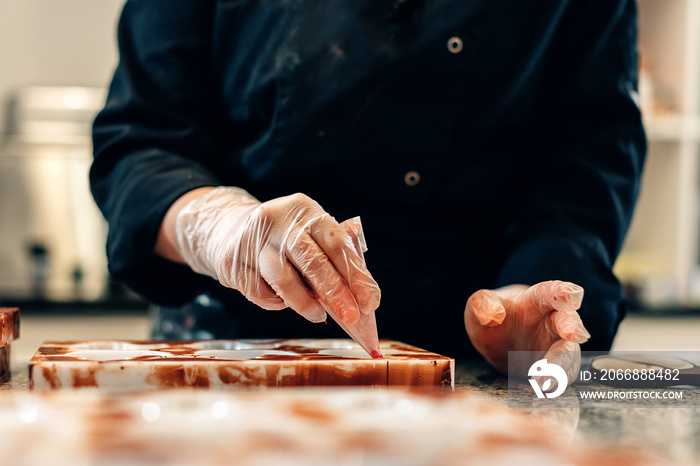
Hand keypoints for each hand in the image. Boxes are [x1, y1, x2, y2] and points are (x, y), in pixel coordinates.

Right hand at [170, 187, 380, 324]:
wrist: (227, 228)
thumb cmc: (283, 237)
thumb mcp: (308, 232)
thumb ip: (334, 257)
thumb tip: (362, 295)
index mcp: (303, 209)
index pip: (335, 241)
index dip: (354, 273)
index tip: (368, 300)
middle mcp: (276, 220)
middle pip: (311, 260)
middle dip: (335, 292)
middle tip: (350, 316)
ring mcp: (250, 240)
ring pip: (283, 279)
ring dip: (306, 304)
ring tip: (319, 315)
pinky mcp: (231, 262)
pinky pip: (261, 292)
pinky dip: (278, 302)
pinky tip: (284, 300)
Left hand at [464, 281, 588, 379]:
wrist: (499, 339)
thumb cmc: (491, 315)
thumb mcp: (477, 306)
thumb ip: (482, 304)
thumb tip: (493, 315)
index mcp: (533, 301)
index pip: (549, 293)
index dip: (562, 292)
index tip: (573, 295)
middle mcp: (551, 320)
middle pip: (567, 320)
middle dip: (572, 326)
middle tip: (573, 334)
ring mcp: (556, 344)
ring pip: (568, 352)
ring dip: (561, 364)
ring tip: (544, 379)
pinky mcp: (557, 366)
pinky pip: (564, 373)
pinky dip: (558, 381)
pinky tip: (546, 388)